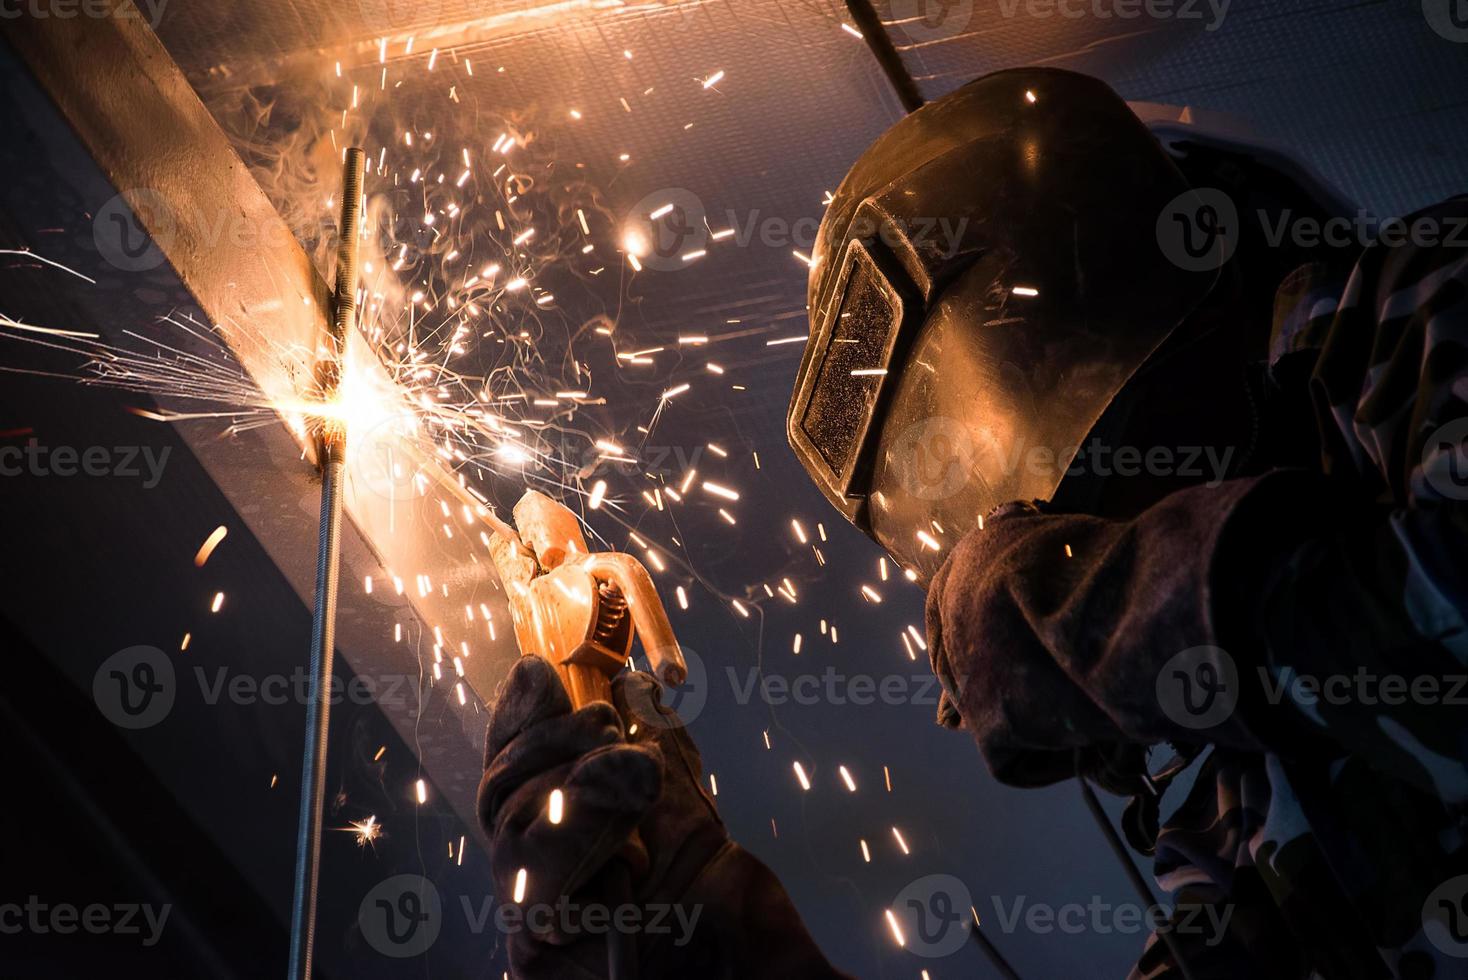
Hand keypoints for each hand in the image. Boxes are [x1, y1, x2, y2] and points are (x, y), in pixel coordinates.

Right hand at [478, 656, 847, 978]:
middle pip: (501, 797)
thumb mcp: (679, 798)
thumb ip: (647, 739)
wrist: (747, 964)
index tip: (537, 670)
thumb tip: (628, 678)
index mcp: (554, 833)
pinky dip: (577, 846)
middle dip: (547, 745)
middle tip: (602, 722)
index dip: (518, 718)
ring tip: (637, 772)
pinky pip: (534, 889)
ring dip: (578, 788)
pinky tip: (624, 835)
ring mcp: (529, 921)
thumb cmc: (714, 892)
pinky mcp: (540, 958)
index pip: (510, 766)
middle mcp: (529, 878)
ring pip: (513, 833)